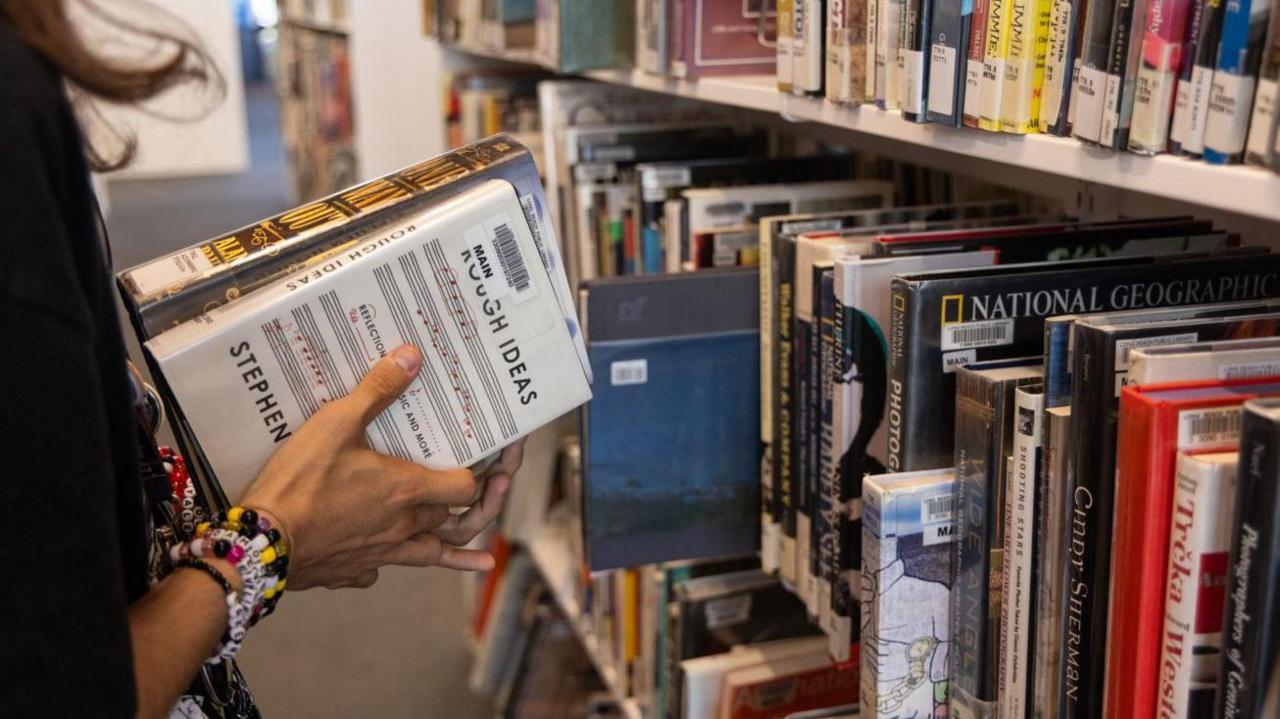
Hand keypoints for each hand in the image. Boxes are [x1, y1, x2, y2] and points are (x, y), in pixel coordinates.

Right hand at [239, 344, 513, 589]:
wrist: (259, 545)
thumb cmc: (301, 482)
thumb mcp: (337, 423)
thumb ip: (377, 390)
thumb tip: (412, 357)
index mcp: (408, 491)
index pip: (466, 487)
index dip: (485, 475)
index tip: (496, 462)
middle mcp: (403, 526)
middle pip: (454, 519)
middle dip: (476, 504)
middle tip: (493, 490)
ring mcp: (381, 553)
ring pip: (432, 554)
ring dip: (459, 551)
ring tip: (485, 557)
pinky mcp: (353, 569)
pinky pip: (384, 569)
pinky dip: (397, 563)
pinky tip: (391, 564)